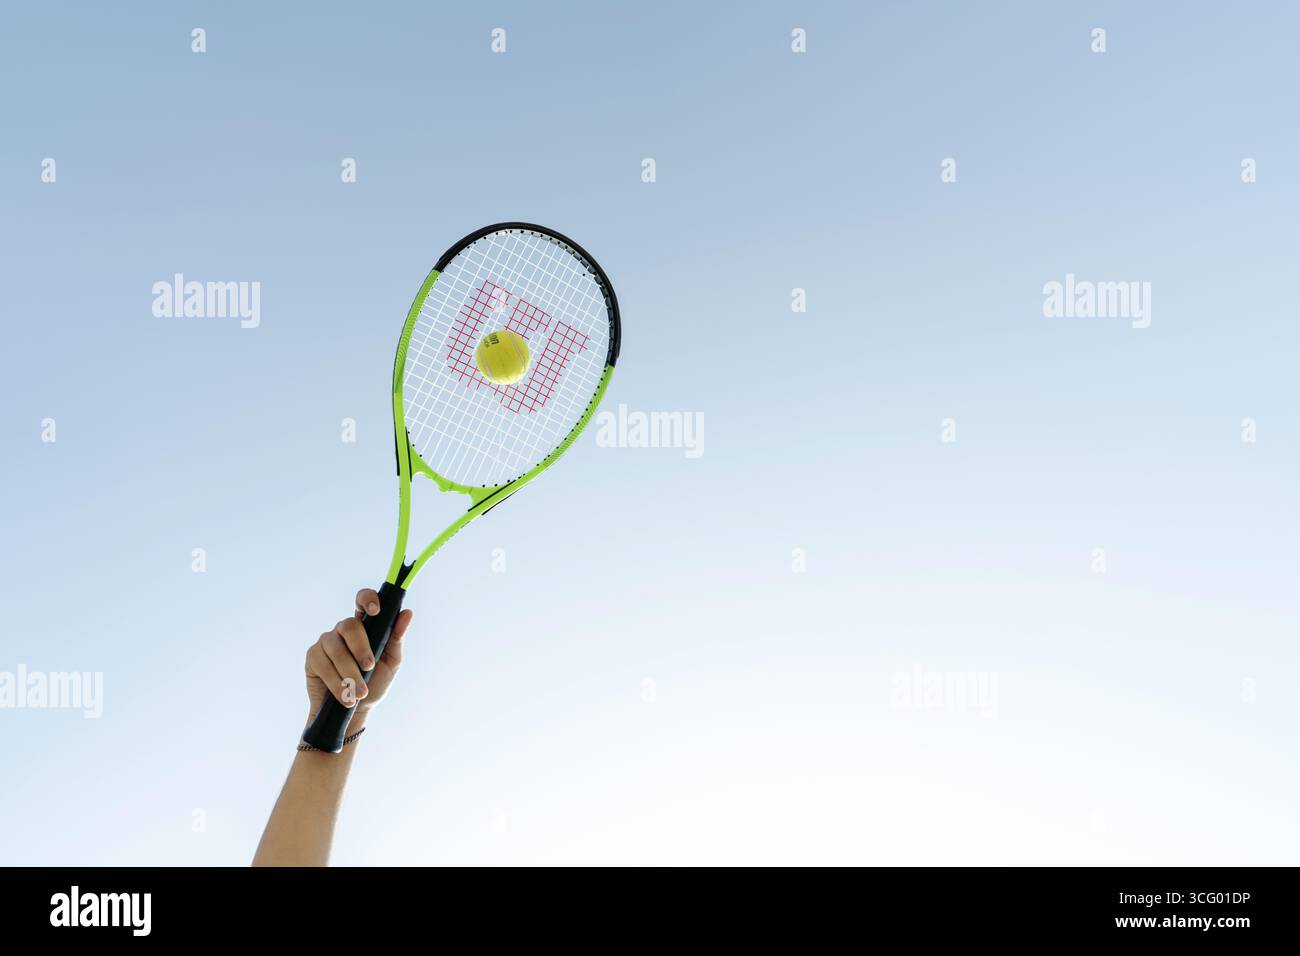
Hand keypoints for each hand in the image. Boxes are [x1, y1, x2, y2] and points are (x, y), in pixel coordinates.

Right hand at [305, 587, 414, 723]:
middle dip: (361, 648)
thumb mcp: (391, 662)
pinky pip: (323, 664)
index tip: (375, 611)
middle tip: (369, 667)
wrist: (355, 712)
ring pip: (336, 648)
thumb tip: (407, 613)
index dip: (367, 599)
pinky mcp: (313, 656)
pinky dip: (337, 683)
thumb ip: (396, 638)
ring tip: (360, 692)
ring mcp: (326, 641)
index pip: (363, 600)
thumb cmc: (375, 683)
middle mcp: (343, 630)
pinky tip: (345, 695)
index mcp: (365, 626)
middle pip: (348, 626)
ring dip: (350, 673)